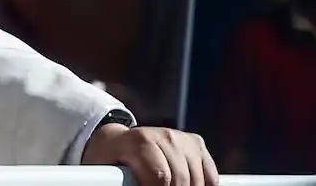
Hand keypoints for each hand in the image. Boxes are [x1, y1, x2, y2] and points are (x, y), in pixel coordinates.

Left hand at [82, 124, 217, 185]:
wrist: (117, 142)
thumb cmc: (109, 163)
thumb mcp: (105, 173)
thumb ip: (113, 180)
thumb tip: (125, 182)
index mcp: (139, 140)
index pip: (159, 176)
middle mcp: (164, 135)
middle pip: (180, 179)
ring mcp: (182, 138)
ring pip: (197, 180)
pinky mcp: (196, 144)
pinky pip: (210, 177)